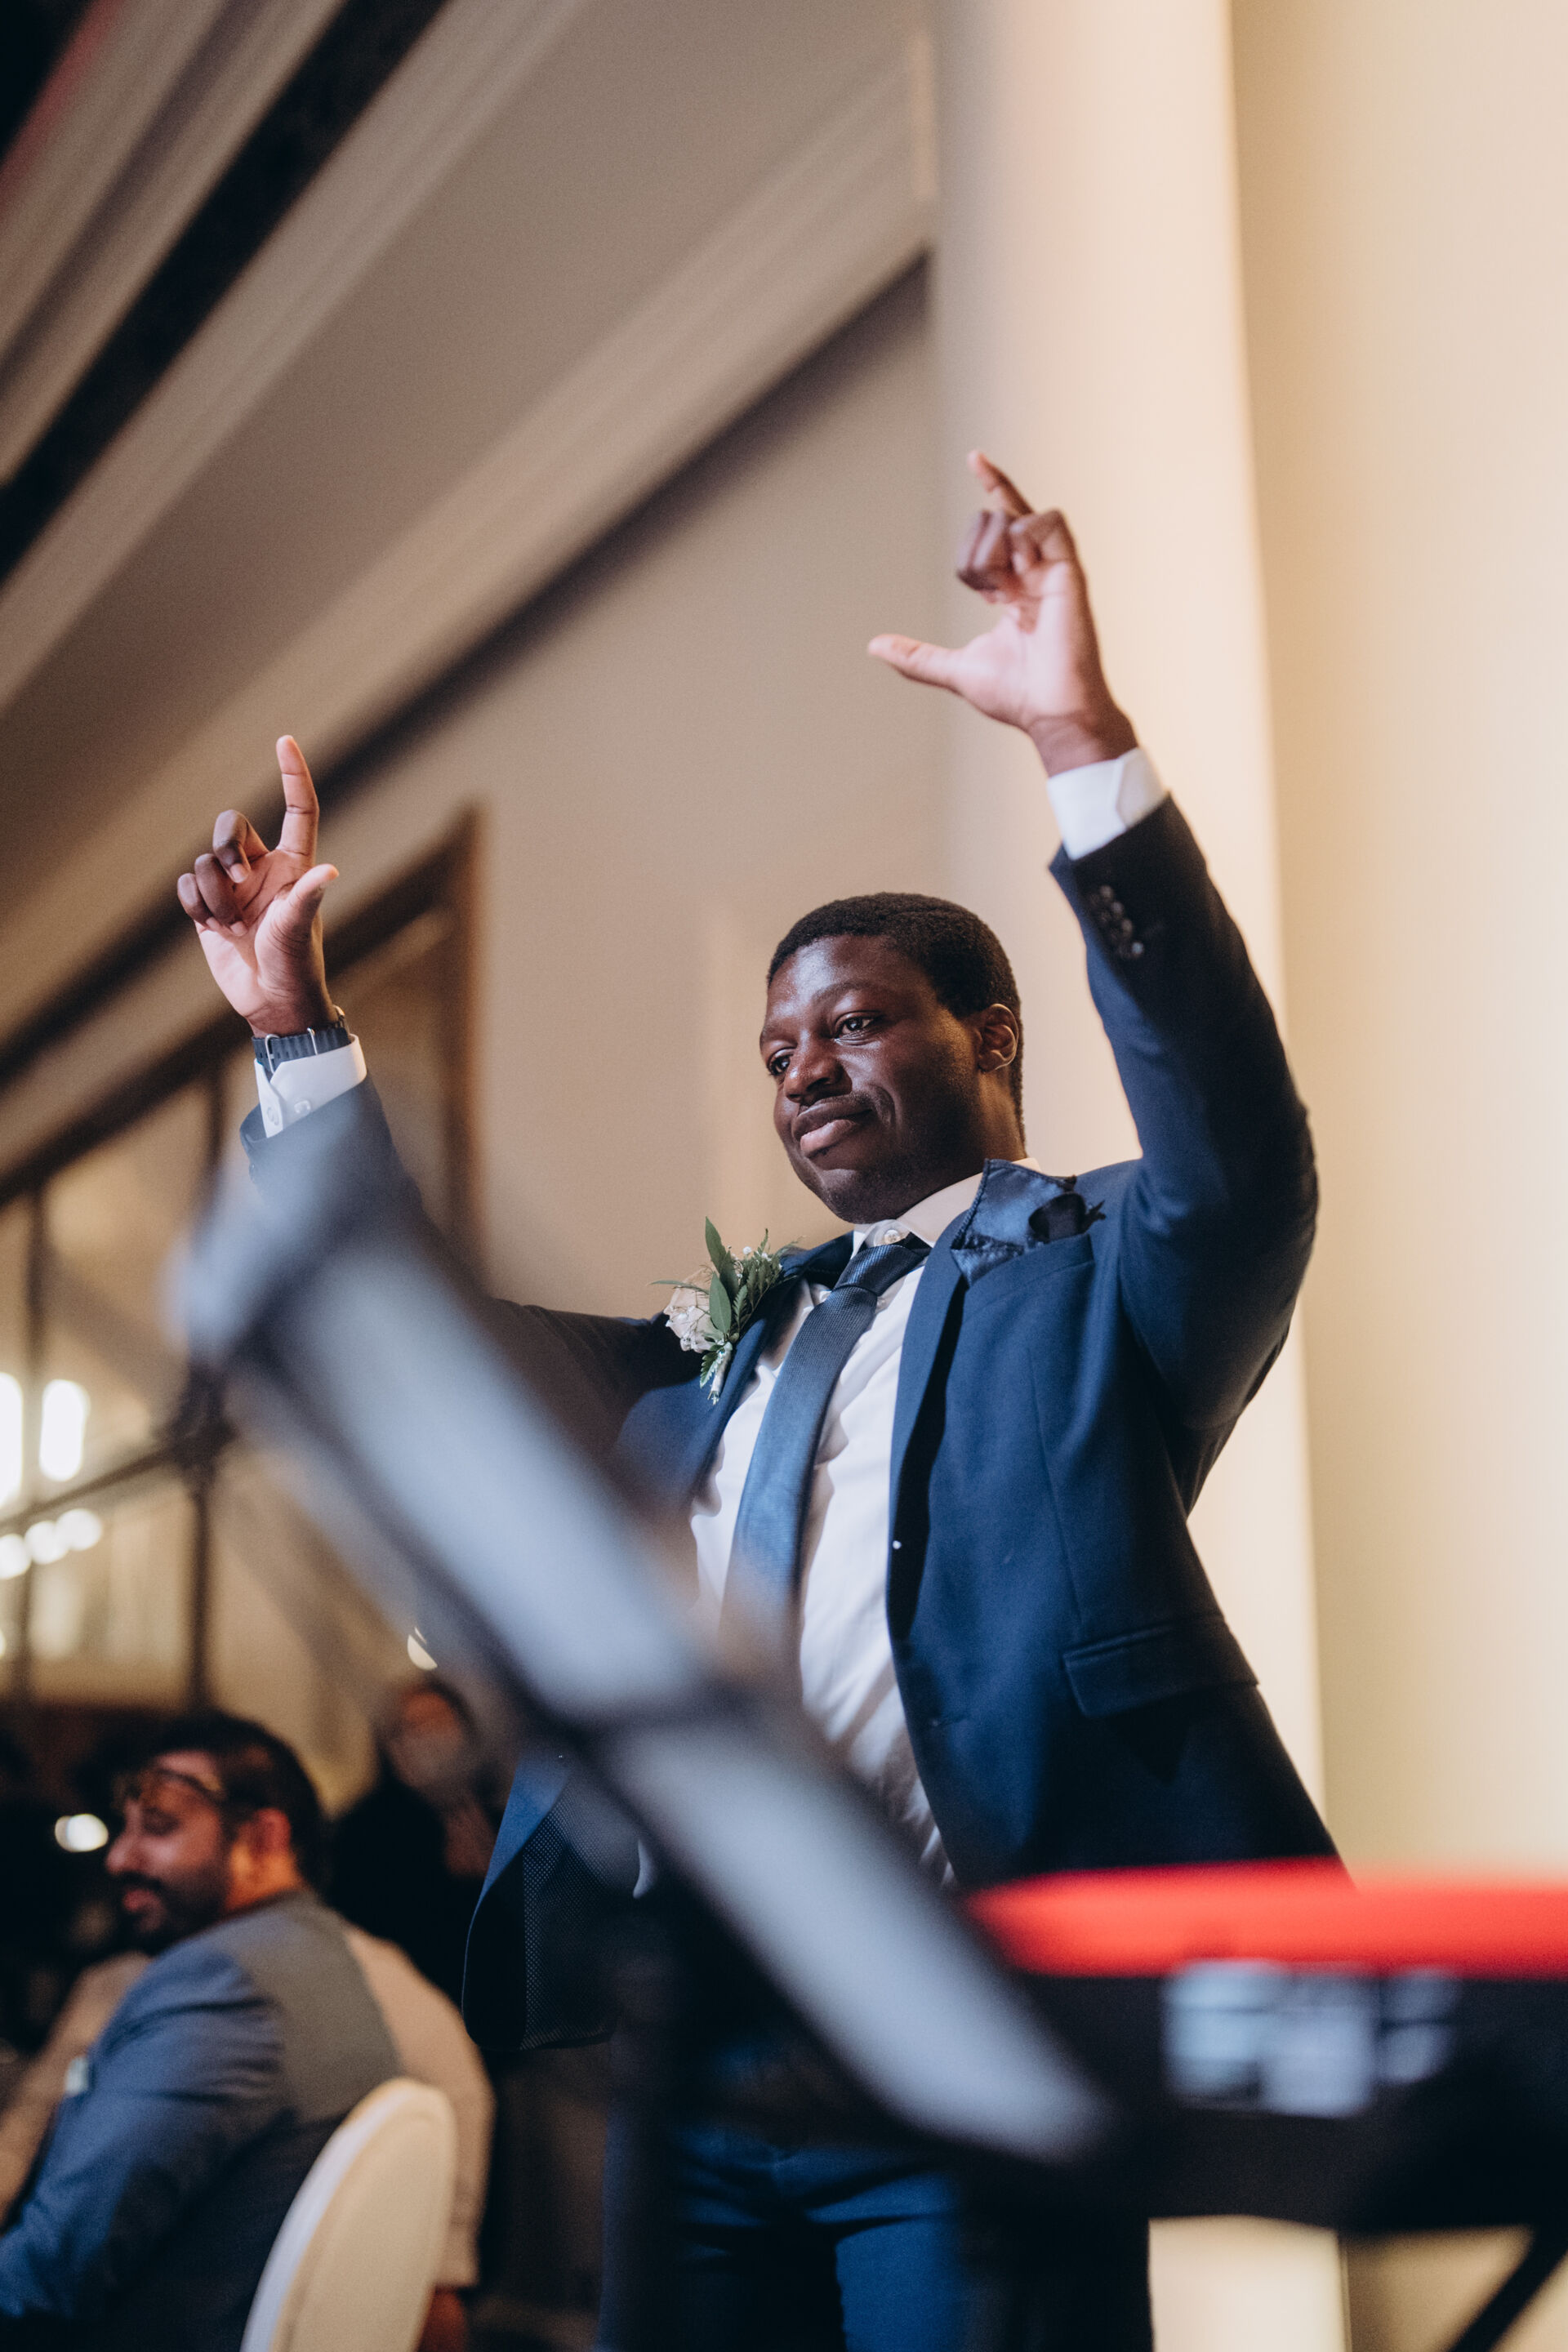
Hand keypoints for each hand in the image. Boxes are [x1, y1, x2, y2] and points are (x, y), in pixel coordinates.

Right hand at [176, 737, 338, 1035]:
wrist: (271, 1002)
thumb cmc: (296, 965)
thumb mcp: (300, 928)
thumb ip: (307, 897)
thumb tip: (329, 871)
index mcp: (294, 865)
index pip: (297, 810)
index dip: (292, 775)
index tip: (285, 740)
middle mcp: (263, 869)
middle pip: (231, 825)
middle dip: (226, 845)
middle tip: (239, 880)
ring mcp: (233, 887)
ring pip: (204, 861)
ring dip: (213, 893)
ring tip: (233, 926)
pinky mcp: (208, 907)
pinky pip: (186, 884)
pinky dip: (194, 903)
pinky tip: (212, 928)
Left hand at [869, 452, 1136, 773]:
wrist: (1054, 713)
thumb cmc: (1016, 695)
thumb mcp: (955, 671)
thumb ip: (917, 657)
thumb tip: (874, 647)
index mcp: (1014, 588)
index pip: (1001, 524)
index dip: (992, 487)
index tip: (974, 456)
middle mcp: (1035, 571)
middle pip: (994, 521)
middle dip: (972, 554)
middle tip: (981, 594)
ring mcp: (1054, 569)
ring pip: (1016, 518)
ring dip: (992, 549)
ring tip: (1000, 591)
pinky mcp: (1071, 571)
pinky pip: (1049, 523)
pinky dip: (1024, 537)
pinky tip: (1018, 572)